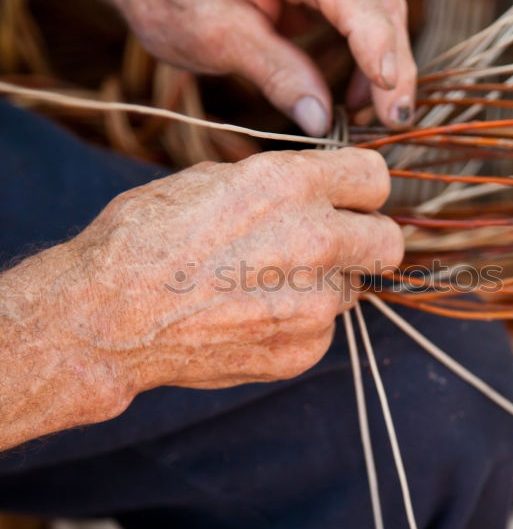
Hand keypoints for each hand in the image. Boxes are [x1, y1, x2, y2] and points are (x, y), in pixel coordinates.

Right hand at [71, 148, 402, 396]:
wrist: (106, 317)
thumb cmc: (143, 238)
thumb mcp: (208, 180)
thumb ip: (275, 183)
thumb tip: (309, 187)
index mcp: (291, 186)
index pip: (376, 178)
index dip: (359, 187)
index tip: (346, 197)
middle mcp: (315, 242)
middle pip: (390, 241)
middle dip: (365, 239)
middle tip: (331, 244)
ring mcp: (313, 304)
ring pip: (352, 288)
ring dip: (323, 284)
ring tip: (264, 284)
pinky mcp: (302, 350)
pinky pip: (322, 330)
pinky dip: (297, 323)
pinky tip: (250, 317)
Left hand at [112, 0, 416, 134]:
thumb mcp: (217, 41)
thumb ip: (275, 75)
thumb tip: (323, 120)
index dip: (372, 37)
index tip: (385, 89)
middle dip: (390, 61)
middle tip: (393, 119)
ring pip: (379, 3)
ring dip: (385, 61)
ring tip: (376, 115)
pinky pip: (364, 8)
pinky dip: (367, 52)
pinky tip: (358, 93)